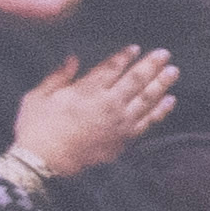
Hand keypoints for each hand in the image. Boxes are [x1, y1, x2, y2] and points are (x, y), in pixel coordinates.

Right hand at [12, 44, 177, 185]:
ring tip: (173, 71)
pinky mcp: (124, 139)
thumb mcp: (38, 96)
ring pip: (146, 98)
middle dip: (151, 64)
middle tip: (165, 53)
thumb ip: (58, 76)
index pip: (111, 67)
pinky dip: (161, 110)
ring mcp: (119, 122)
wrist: (44, 162)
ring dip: (162, 83)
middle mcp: (108, 103)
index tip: (136, 48)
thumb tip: (73, 58)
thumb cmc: (36, 128)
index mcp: (86, 89)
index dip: (125, 56)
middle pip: (135, 79)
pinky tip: (170, 100)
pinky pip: (148, 121)